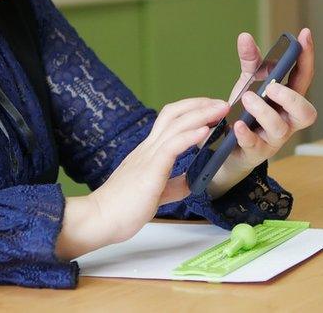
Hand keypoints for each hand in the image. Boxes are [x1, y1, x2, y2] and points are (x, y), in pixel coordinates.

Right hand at [58, 97, 229, 256]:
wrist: (100, 219)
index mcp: (148, 152)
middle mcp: (148, 148)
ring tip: (221, 109)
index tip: (211, 110)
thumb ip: (172, 185)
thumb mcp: (155, 193)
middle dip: (200, 105)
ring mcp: (147, 156)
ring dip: (201, 114)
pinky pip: (172, 146)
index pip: (170, 120)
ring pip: (176, 124)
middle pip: (174, 114)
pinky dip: (190, 135)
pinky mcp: (149, 170)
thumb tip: (189, 183)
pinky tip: (205, 130)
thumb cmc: (123, 208)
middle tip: (222, 103)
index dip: (191, 111)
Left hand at [207, 28, 317, 196]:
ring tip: (247, 99)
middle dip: (292, 98)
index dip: (307, 57)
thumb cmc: (245, 113)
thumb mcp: (247, 84)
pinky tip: (236, 124)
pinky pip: (254, 145)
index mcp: (287, 101)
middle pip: (306, 113)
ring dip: (264, 111)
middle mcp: (286, 121)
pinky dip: (246, 134)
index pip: (304, 78)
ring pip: (280, 128)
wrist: (226, 148)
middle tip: (272, 87)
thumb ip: (249, 62)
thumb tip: (245, 36)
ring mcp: (272, 139)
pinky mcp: (254, 152)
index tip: (304, 34)